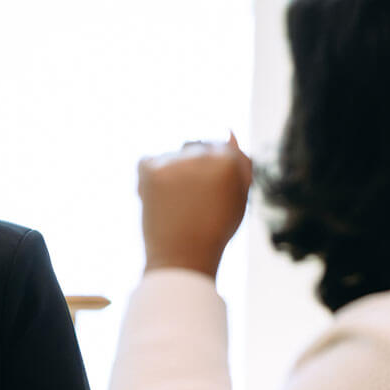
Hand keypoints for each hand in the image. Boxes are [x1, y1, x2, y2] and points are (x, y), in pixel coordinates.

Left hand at [138, 134, 252, 277]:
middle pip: (196, 146)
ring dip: (174, 171)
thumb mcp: (237, 198)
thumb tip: (229, 131)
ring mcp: (174, 160)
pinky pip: (150, 162)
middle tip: (193, 203)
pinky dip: (152, 177)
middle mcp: (202, 154)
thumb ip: (240, 164)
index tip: (210, 196)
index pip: (220, 148)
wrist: (183, 258)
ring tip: (177, 204)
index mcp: (229, 161)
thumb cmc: (215, 230)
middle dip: (194, 168)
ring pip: (173, 155)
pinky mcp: (150, 168)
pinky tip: (161, 200)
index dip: (213, 174)